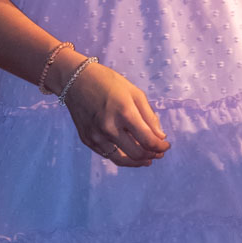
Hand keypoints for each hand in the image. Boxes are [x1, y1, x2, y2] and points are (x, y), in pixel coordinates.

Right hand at [54, 58, 169, 167]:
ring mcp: (96, 136)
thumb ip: (149, 116)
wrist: (75, 80)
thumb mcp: (134, 93)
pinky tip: (129, 153)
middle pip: (137, 154)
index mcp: (124, 113)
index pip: (148, 140)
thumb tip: (160, 136)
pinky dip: (122, 156)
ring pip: (122, 160)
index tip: (166, 145)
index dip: (161, 147)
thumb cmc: (108, 82)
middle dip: (152, 155)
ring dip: (138, 162)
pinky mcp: (87, 140)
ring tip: (147, 160)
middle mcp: (109, 128)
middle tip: (159, 153)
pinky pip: (108, 155)